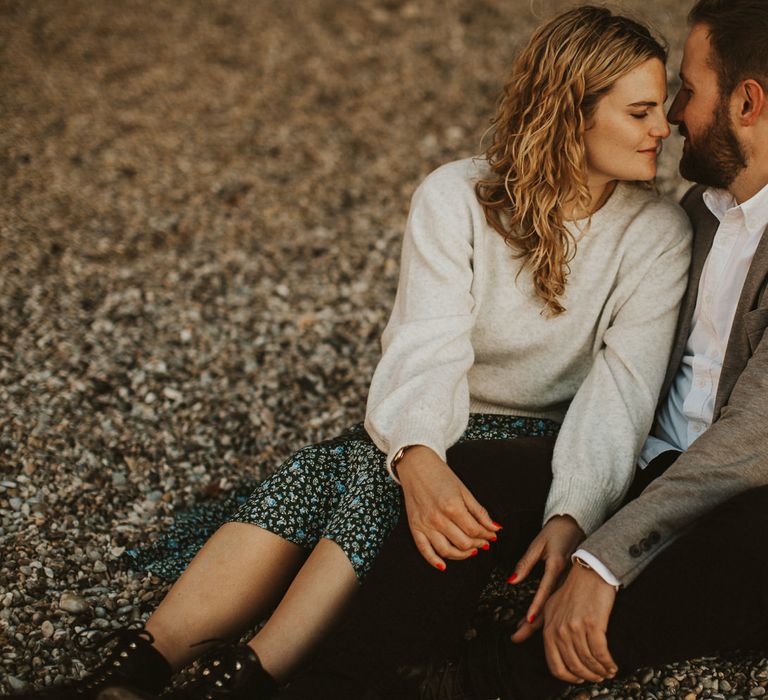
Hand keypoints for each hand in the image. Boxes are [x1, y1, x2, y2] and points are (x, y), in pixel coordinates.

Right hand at [398, 446, 500, 569]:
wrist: (416, 466)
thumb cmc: (441, 476)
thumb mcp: (464, 490)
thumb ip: (479, 511)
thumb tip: (495, 528)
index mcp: (453, 507)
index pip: (474, 530)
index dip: (486, 535)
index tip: (492, 535)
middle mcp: (438, 518)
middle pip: (463, 543)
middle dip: (477, 545)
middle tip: (483, 543)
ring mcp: (425, 524)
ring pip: (446, 551)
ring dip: (461, 555)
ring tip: (469, 551)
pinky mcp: (414, 527)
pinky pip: (424, 550)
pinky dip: (434, 561)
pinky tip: (444, 565)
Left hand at [508, 515, 584, 640]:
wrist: (576, 524)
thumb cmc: (555, 532)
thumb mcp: (537, 544)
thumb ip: (525, 563)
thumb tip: (512, 581)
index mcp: (557, 565)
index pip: (545, 589)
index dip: (537, 606)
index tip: (528, 620)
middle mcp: (565, 577)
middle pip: (550, 605)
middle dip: (534, 624)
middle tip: (517, 637)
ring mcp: (570, 582)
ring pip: (554, 607)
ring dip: (540, 621)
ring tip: (522, 633)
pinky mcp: (570, 584)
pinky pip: (558, 601)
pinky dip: (548, 613)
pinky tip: (537, 620)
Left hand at [541, 565, 617, 683]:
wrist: (590, 572)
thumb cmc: (572, 589)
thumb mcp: (549, 605)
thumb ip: (534, 623)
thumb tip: (515, 637)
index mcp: (549, 626)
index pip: (554, 663)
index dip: (567, 676)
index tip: (577, 679)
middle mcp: (559, 628)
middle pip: (572, 665)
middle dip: (586, 676)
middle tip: (596, 678)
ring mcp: (575, 626)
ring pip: (587, 661)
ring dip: (599, 671)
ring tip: (606, 672)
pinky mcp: (592, 623)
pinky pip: (600, 653)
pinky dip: (607, 663)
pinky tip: (612, 666)